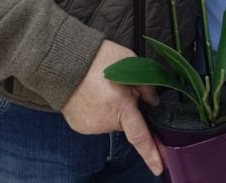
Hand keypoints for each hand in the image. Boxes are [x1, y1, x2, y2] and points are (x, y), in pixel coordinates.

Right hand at [61, 39, 161, 175]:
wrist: (66, 61)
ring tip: (102, 88)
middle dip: (126, 108)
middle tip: (118, 86)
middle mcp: (106, 121)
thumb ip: (145, 84)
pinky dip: (98, 111)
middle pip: (125, 122)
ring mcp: (91, 126)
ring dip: (111, 109)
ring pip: (110, 121)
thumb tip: (153, 100)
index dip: (151, 153)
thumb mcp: (130, 62)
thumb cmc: (98, 58)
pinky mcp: (80, 125)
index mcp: (121, 107)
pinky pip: (97, 121)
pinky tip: (92, 95)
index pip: (140, 137)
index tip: (159, 167)